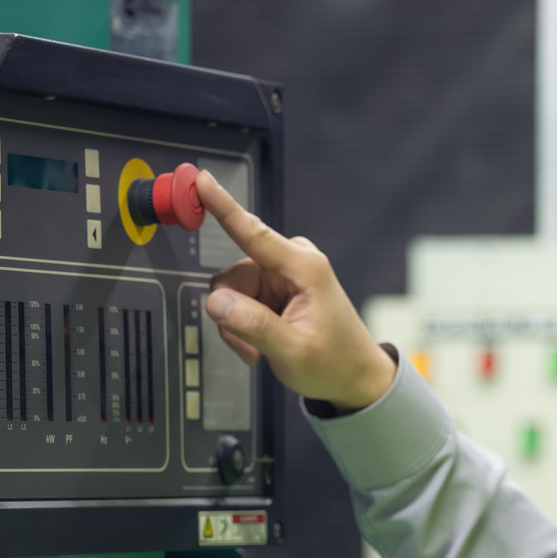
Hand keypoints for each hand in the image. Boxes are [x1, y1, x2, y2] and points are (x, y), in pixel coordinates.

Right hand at [197, 170, 397, 412]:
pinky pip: (239, 301)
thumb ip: (253, 325)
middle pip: (233, 276)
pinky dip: (243, 327)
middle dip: (233, 314)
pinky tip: (261, 344)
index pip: (253, 233)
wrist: (353, 376)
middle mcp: (292, 263)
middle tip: (250, 345)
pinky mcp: (275, 288)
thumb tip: (216, 302)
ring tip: (260, 348)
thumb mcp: (293, 351)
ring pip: (231, 292)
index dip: (223, 205)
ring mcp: (282, 275)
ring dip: (237, 325)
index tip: (203, 181)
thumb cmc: (334, 362)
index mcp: (304, 268)